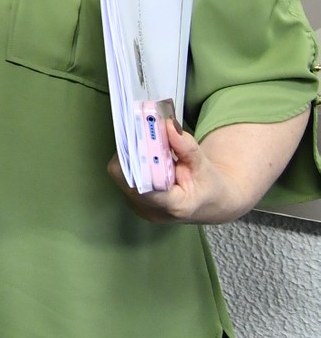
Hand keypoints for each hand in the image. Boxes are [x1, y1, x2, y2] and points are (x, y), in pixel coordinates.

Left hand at [106, 111, 307, 224]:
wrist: (216, 203)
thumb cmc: (212, 184)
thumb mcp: (205, 163)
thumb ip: (185, 145)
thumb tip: (167, 127)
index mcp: (171, 205)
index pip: (142, 186)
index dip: (134, 165)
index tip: (131, 146)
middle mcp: (151, 210)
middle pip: (125, 177)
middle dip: (131, 154)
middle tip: (138, 132)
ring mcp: (140, 208)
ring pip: (121, 175)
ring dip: (131, 157)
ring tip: (145, 144)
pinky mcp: (134, 202)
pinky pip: (123, 176)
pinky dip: (131, 163)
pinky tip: (144, 154)